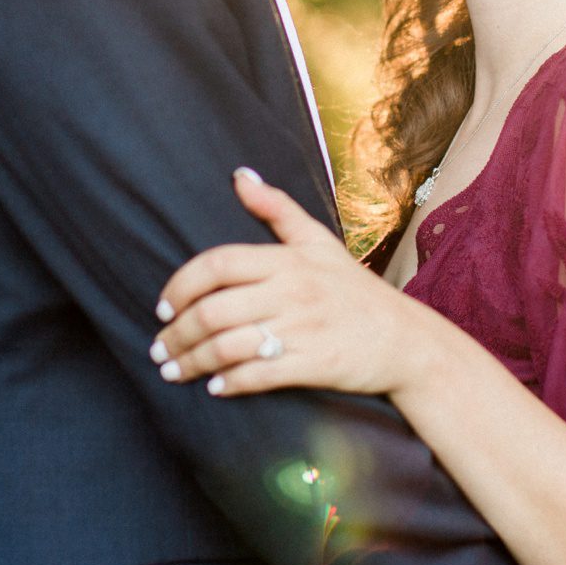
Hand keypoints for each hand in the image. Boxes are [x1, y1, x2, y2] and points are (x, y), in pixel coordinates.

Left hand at [152, 168, 427, 398]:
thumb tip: (239, 176)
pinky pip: (258, 375)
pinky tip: (214, 388)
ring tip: (173, 371)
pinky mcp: (314, 364)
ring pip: (228, 346)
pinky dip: (229, 383)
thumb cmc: (356, 291)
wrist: (406, 340)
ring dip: (192, 362)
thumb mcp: (319, 242)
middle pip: (214, 311)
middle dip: (177, 334)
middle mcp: (292, 291)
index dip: (180, 286)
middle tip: (159, 348)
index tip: (162, 308)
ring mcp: (303, 328)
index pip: (217, 264)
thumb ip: (277, 209)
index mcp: (288, 259)